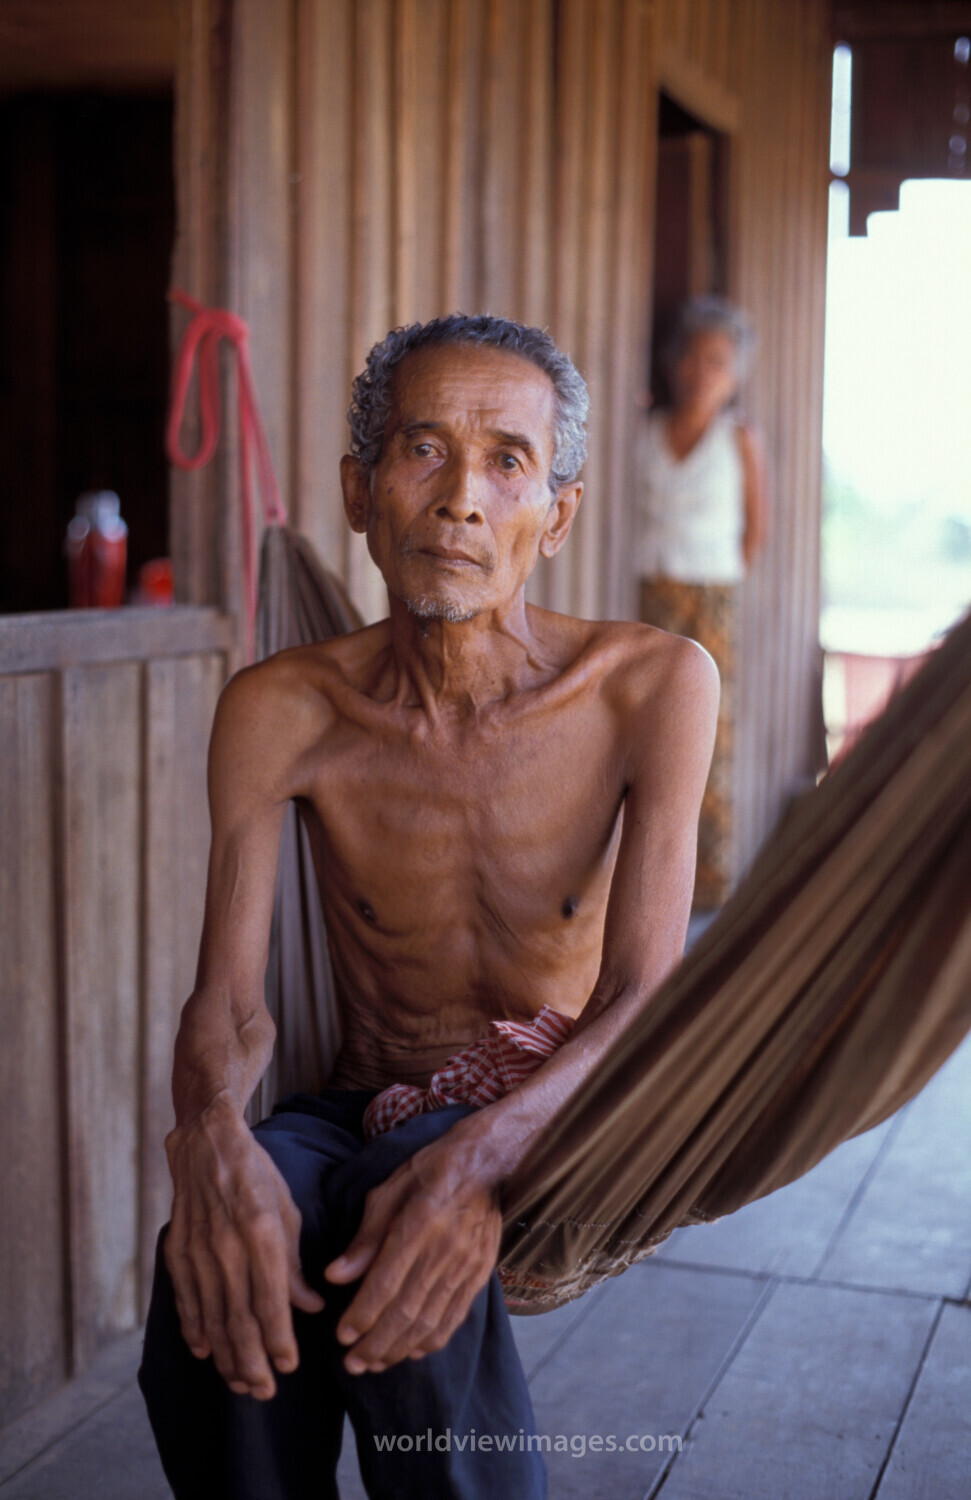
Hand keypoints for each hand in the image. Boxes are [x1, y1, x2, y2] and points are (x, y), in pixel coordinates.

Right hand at [164, 1097, 324, 1399]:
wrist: (206, 1141)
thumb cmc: (256, 1173)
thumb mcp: (287, 1210)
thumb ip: (295, 1264)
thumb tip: (310, 1308)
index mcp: (260, 1231)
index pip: (270, 1301)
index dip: (279, 1340)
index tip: (289, 1367)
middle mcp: (226, 1245)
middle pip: (238, 1319)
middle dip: (253, 1362)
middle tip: (265, 1391)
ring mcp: (197, 1250)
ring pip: (211, 1317)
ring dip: (226, 1355)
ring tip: (240, 1382)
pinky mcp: (176, 1251)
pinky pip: (186, 1300)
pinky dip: (195, 1330)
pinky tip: (206, 1352)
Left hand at [324, 1130, 501, 1373]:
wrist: (488, 1161)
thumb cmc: (431, 1169)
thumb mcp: (390, 1189)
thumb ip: (365, 1236)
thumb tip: (335, 1275)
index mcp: (419, 1224)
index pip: (386, 1283)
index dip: (362, 1315)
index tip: (341, 1335)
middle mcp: (445, 1251)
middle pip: (406, 1311)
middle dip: (376, 1343)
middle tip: (352, 1364)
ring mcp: (466, 1265)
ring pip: (430, 1321)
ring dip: (400, 1348)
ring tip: (375, 1364)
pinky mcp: (480, 1273)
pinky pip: (455, 1317)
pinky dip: (432, 1340)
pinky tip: (411, 1352)